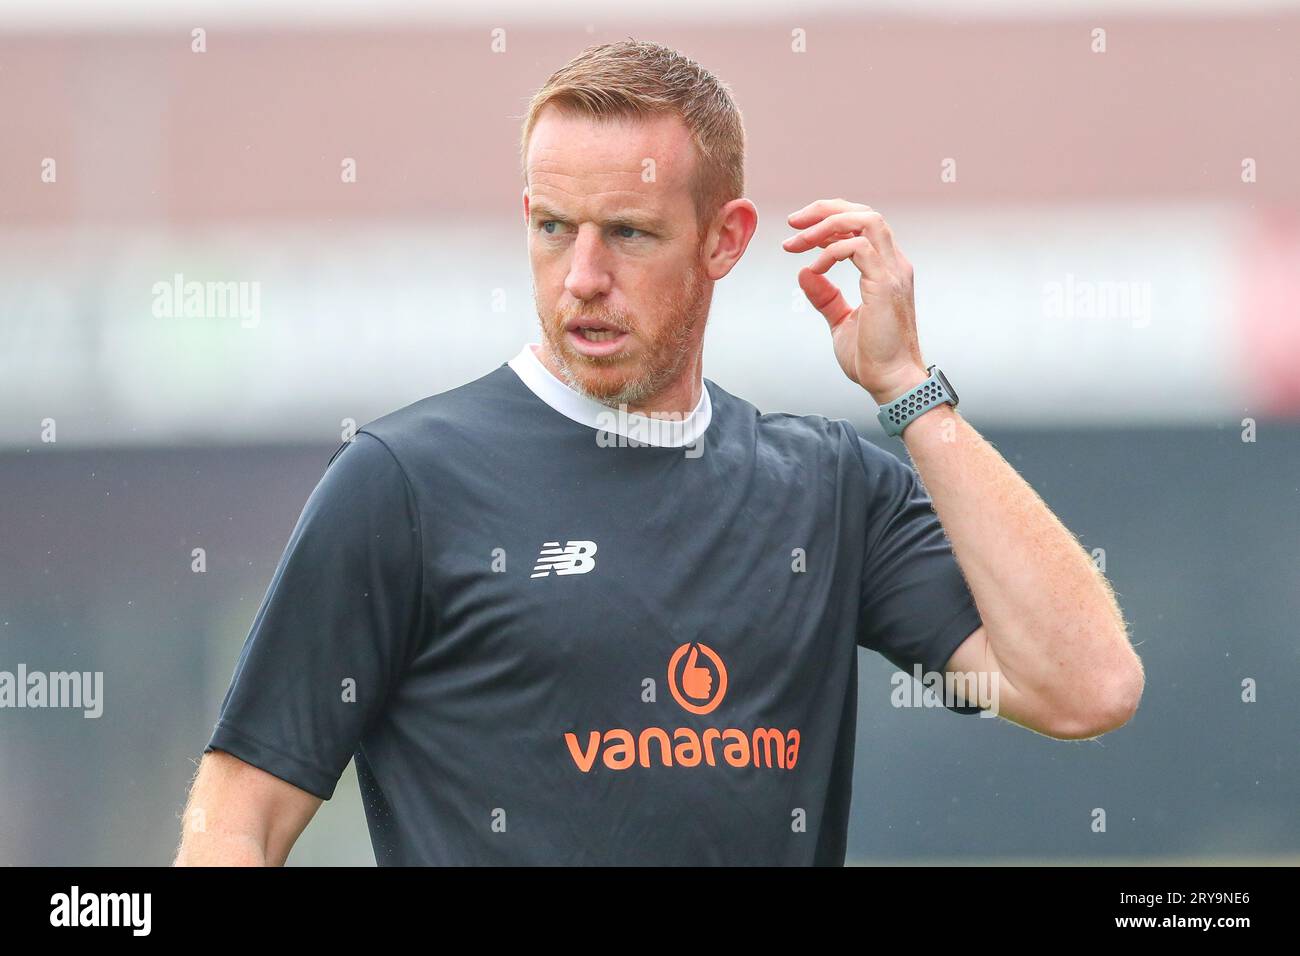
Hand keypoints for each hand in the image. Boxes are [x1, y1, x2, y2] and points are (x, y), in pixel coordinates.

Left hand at [783, 199, 928, 402]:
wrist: (891, 382)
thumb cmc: (872, 358)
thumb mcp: (841, 322)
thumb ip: (826, 298)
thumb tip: (805, 274)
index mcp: (886, 269)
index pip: (863, 224)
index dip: (829, 220)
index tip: (798, 232)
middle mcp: (894, 264)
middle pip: (864, 212)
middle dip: (825, 210)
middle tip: (793, 222)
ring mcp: (893, 272)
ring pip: (865, 220)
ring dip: (825, 225)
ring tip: (797, 241)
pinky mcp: (885, 284)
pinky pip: (857, 248)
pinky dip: (830, 252)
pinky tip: (815, 268)